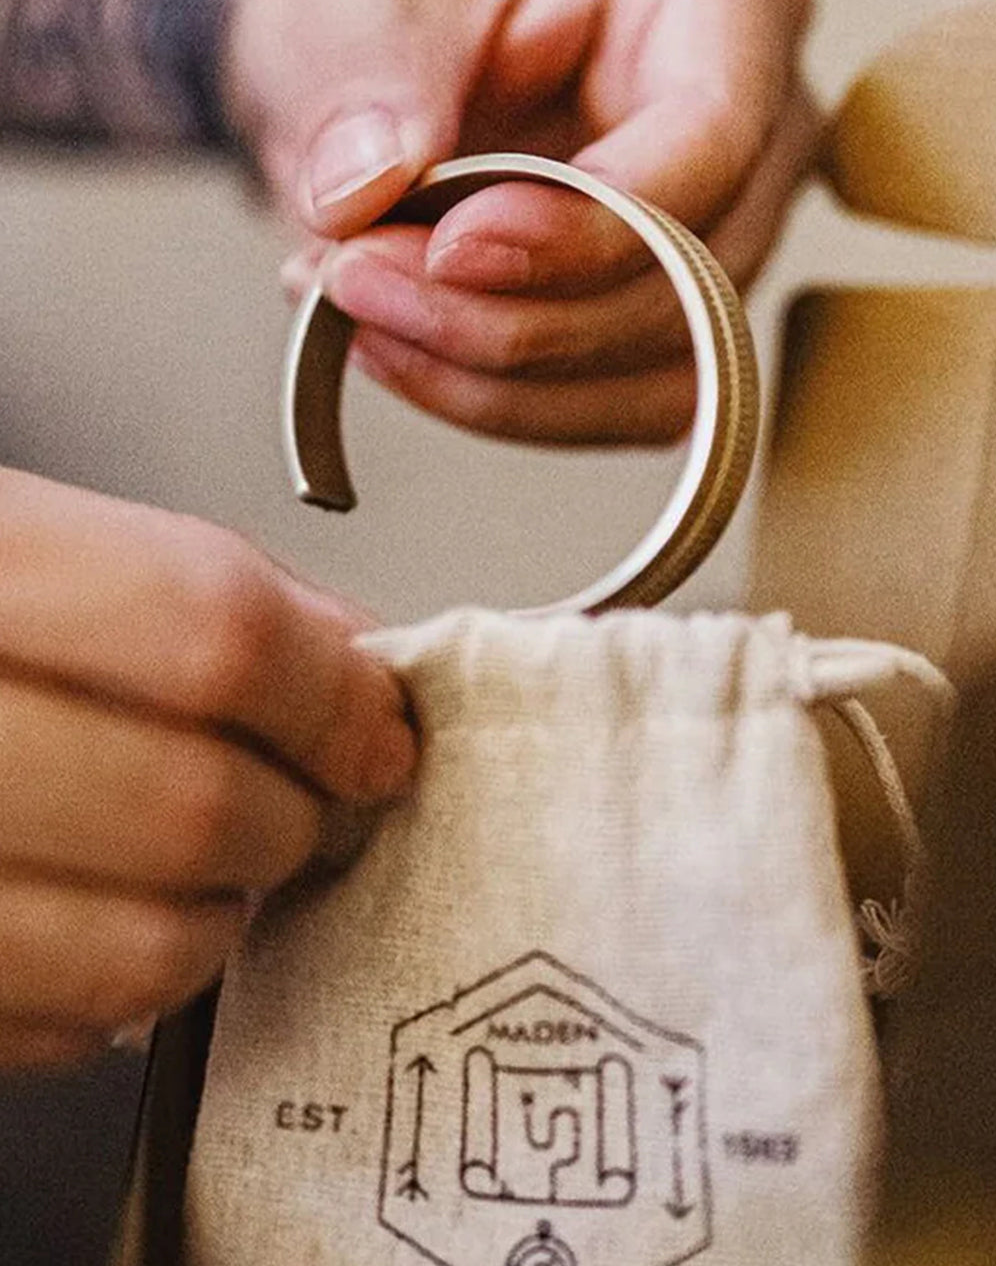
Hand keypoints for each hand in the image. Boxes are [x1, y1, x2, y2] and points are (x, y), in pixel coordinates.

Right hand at [0, 468, 412, 1070]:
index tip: (378, 730)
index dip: (330, 694)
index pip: (213, 636)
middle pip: (191, 807)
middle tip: (300, 799)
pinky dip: (128, 985)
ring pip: (141, 951)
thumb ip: (200, 589)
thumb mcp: (36, 546)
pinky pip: (69, 1029)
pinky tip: (111, 914)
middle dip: (292, 817)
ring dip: (220, 916)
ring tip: (209, 866)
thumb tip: (355, 666)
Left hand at [225, 0, 817, 443]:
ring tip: (357, 310)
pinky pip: (625, 410)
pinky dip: (504, 402)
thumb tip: (361, 193)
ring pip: (670, 369)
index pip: (710, 135)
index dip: (590, 220)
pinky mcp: (682, 323)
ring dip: (501, 377)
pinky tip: (400, 347)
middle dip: (518, 314)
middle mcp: (758, 126)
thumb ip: (368, 78)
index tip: (450, 247)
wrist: (382, 41)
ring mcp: (730, 235)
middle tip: (356, 277)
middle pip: (695, 275)